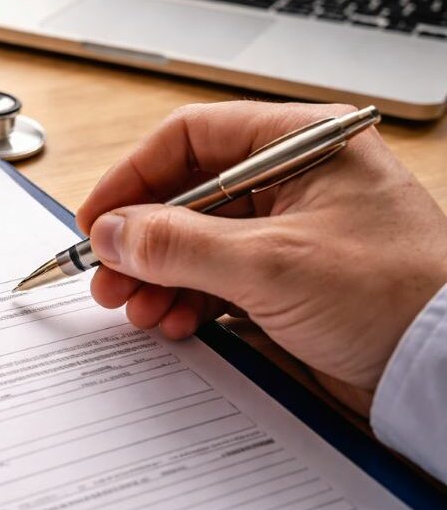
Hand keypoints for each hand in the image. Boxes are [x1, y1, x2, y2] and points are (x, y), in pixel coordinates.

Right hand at [75, 101, 446, 414]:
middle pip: (186, 194)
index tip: (98, 219)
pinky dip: (188, 299)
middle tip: (108, 277)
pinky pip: (219, 278)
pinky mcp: (291, 278)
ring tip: (137, 309)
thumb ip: (178, 244)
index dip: (133, 176)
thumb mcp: (270, 264)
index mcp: (301, 143)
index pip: (190, 138)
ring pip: (196, 241)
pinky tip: (175, 323)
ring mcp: (292, 231)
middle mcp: (294, 179)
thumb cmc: (395, 296)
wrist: (446, 370)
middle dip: (141, 240)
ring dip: (158, 276)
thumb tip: (112, 233)